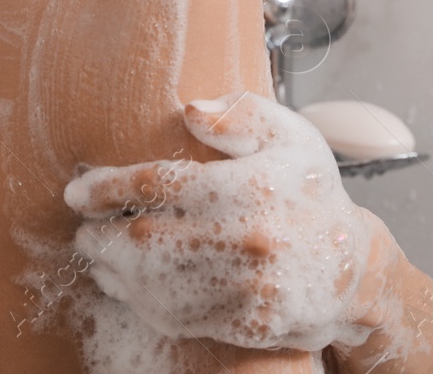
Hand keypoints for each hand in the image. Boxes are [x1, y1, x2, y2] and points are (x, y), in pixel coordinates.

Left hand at [63, 91, 399, 351]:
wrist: (352, 269)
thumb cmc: (311, 195)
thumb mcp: (290, 136)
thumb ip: (240, 115)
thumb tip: (190, 110)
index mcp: (249, 187)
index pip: (157, 185)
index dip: (108, 188)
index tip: (79, 191)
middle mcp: (246, 239)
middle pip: (145, 239)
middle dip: (101, 234)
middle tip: (85, 227)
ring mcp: (245, 288)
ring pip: (154, 283)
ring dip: (113, 269)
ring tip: (99, 254)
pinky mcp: (244, 323)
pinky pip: (178, 315)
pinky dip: (142, 301)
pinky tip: (129, 284)